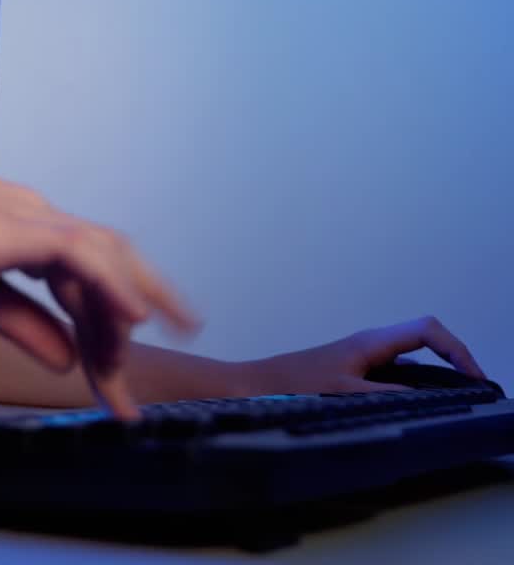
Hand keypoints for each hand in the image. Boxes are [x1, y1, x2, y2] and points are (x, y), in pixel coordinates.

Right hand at [0, 119, 200, 418]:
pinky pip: (81, 252)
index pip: (82, 284)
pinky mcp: (12, 225)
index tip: (108, 391)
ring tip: (123, 377)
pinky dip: (113, 284)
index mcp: (21, 232)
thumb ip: (16, 320)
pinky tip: (133, 319)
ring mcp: (27, 217)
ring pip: (105, 260)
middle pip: (108, 270)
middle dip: (123, 334)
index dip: (100, 339)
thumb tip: (66, 359)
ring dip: (122, 318)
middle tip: (125, 399)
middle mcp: (36, 219)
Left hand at [240, 316, 486, 395]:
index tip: (475, 377)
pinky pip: (400, 369)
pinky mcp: (358, 369)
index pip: (426, 329)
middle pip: (426, 337)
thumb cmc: (294, 385)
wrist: (258, 384)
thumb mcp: (345, 394)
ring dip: (439, 370)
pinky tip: (424, 405)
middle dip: (455, 357)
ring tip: (460, 397)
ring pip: (413, 354)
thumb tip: (426, 401)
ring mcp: (365, 355)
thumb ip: (385, 396)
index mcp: (371, 341)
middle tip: (477, 389)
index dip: (456, 349)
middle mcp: (371, 343)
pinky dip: (420, 381)